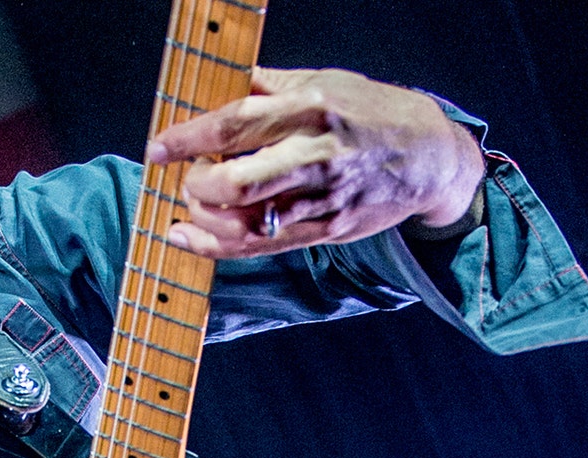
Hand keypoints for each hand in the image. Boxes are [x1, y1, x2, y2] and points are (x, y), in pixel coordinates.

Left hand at [147, 66, 485, 257]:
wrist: (430, 156)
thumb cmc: (369, 112)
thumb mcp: (322, 81)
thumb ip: (265, 86)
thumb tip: (212, 86)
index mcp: (310, 108)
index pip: (236, 124)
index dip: (188, 139)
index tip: (157, 147)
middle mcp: (315, 156)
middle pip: (238, 183)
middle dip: (197, 183)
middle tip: (187, 174)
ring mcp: (322, 198)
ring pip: (246, 221)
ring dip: (204, 216)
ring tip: (193, 200)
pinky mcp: (326, 229)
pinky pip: (262, 245)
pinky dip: (216, 246)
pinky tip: (188, 237)